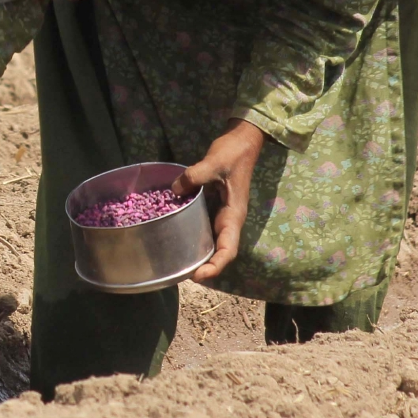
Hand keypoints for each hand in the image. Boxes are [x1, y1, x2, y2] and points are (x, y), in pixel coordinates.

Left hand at [174, 118, 266, 282]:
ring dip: (199, 255)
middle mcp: (228, 219)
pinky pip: (204, 227)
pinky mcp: (213, 207)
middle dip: (205, 267)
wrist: (242, 142)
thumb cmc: (233, 153)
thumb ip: (195, 176)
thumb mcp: (214, 162)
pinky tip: (176, 239)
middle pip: (219, 251)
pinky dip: (194, 237)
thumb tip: (174, 189)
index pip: (228, 248)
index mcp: (234, 214)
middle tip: (181, 275)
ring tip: (178, 265)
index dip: (215, 265)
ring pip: (212, 242)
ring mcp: (221, 214)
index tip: (200, 275)